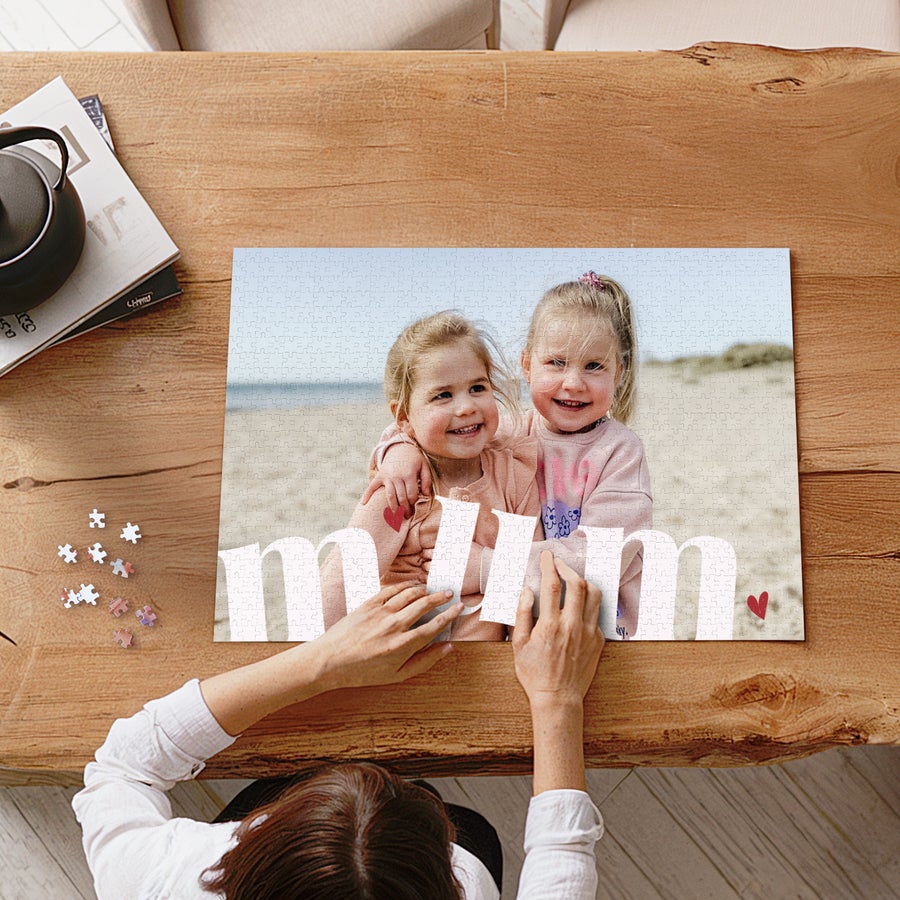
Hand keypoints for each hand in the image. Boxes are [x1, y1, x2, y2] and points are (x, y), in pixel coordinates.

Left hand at [201, 582, 461, 735]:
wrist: (329, 661)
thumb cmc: (363, 672)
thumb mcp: (397, 675)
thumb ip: (425, 661)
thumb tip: (448, 647)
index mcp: (402, 645)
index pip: (433, 625)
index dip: (449, 615)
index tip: (459, 607)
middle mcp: (393, 625)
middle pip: (424, 605)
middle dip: (440, 597)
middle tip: (450, 594)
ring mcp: (380, 612)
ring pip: (409, 594)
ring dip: (424, 590)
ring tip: (433, 589)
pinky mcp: (368, 604)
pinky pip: (391, 589)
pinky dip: (405, 585)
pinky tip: (412, 586)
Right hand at [361, 442, 430, 514]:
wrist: (400, 447)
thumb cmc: (414, 459)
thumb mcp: (424, 466)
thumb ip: (427, 480)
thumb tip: (425, 495)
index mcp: (409, 474)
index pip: (411, 495)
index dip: (413, 504)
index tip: (415, 509)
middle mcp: (397, 476)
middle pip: (401, 498)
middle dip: (404, 509)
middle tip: (407, 516)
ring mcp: (387, 476)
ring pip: (390, 496)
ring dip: (393, 508)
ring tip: (396, 517)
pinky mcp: (380, 476)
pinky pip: (372, 486)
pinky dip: (367, 495)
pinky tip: (364, 504)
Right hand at [512, 552, 603, 708]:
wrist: (558, 698)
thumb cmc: (535, 674)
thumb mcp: (518, 645)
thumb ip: (522, 614)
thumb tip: (527, 591)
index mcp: (550, 625)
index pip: (552, 585)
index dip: (549, 565)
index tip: (547, 557)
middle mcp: (572, 626)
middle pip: (577, 584)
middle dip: (567, 568)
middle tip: (559, 563)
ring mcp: (588, 633)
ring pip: (594, 595)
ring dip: (583, 581)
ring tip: (572, 579)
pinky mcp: (598, 641)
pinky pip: (597, 613)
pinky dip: (589, 602)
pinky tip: (579, 603)